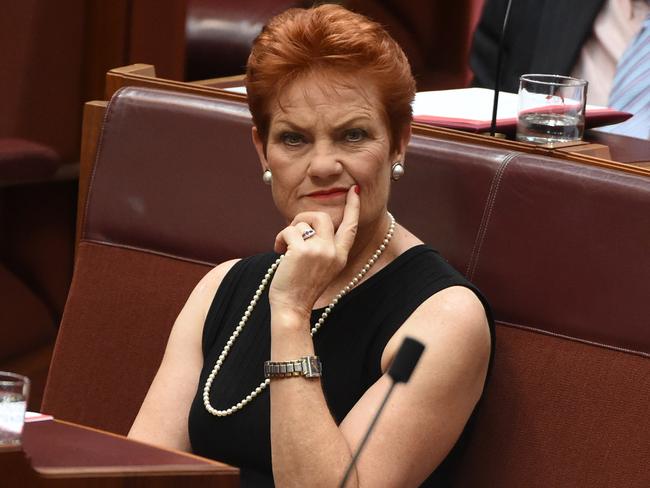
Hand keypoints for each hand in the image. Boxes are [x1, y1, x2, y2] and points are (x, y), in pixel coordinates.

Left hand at [269, 186, 359, 320]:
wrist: (292, 308)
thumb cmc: (301, 288)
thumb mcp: (321, 267)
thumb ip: (322, 247)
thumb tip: (308, 224)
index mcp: (341, 256)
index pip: (351, 226)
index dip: (353, 207)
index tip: (354, 191)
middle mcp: (334, 252)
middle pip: (322, 216)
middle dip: (304, 217)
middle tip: (292, 231)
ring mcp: (319, 251)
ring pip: (303, 222)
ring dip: (289, 231)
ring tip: (283, 247)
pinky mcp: (302, 251)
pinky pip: (289, 230)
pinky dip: (279, 238)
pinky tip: (278, 250)